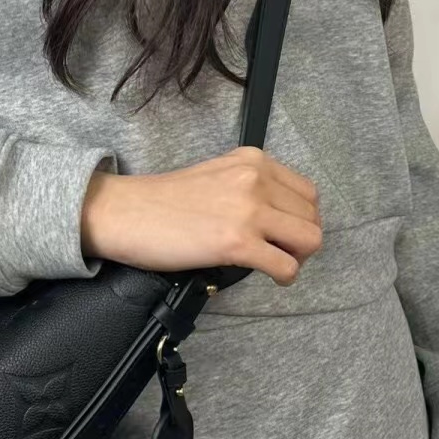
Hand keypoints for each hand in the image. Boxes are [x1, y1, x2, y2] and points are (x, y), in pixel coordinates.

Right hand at [80, 146, 322, 285]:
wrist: (125, 213)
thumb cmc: (161, 201)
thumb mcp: (216, 175)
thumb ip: (249, 187)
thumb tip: (276, 219)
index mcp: (253, 161)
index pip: (308, 193)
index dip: (302, 218)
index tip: (285, 234)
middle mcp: (256, 180)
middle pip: (313, 217)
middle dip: (302, 241)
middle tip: (281, 253)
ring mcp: (249, 211)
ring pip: (310, 240)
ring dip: (298, 258)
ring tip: (276, 264)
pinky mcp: (237, 243)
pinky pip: (286, 266)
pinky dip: (285, 276)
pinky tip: (271, 277)